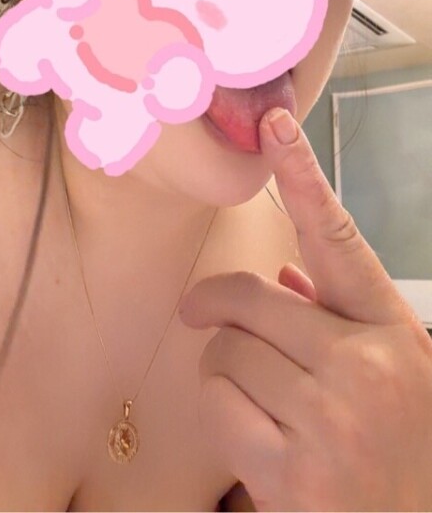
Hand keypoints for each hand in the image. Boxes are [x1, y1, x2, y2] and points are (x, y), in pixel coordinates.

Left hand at [179, 107, 431, 511]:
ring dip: (223, 368)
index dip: (304, 175)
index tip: (274, 124)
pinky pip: (216, 405)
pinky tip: (255, 439)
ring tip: (257, 397)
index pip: (339, 238)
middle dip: (218, 307)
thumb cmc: (396, 449)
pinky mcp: (291, 471)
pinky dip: (221, 414)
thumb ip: (338, 318)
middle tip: (201, 315)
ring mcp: (330, 419)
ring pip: (225, 352)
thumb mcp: (390, 374)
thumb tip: (286, 270)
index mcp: (392, 332)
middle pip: (250, 298)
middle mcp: (366, 367)